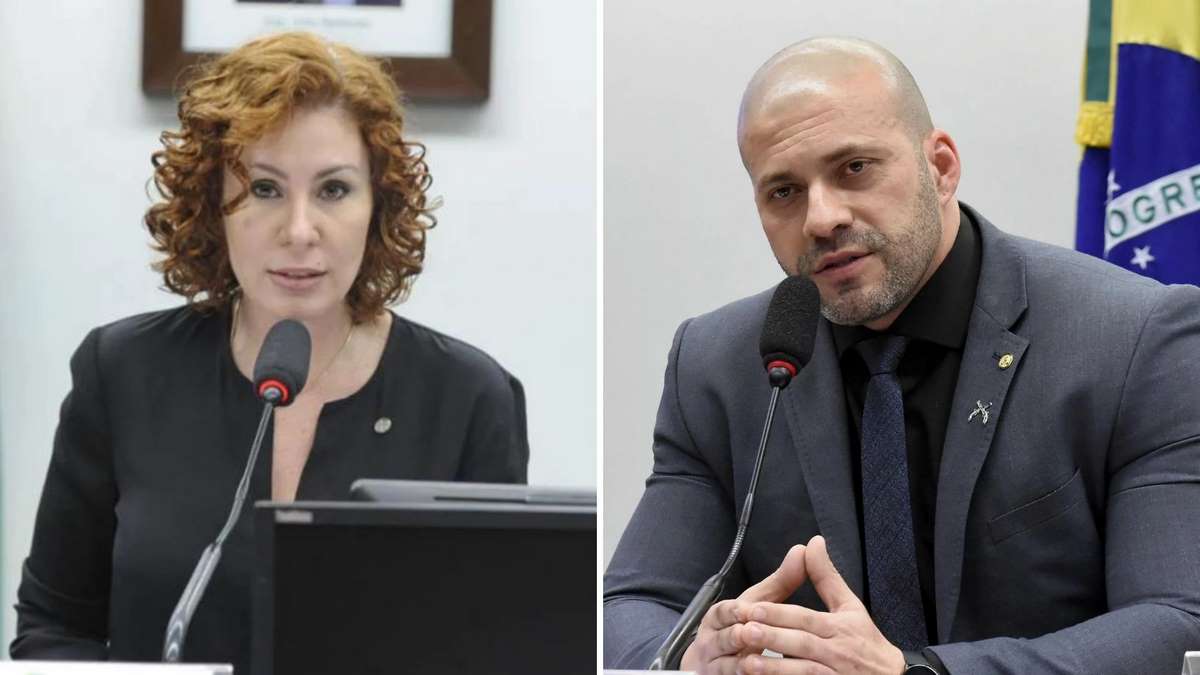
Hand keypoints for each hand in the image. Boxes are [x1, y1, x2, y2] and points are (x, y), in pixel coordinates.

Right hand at [680, 543, 807, 674]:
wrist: (710, 665)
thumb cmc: (739, 629)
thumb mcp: (757, 605)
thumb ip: (780, 582)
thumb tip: (803, 550)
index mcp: (719, 618)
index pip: (723, 611)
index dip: (734, 611)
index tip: (747, 611)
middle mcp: (712, 641)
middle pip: (723, 637)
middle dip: (735, 636)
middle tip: (750, 635)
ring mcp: (714, 665)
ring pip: (723, 663)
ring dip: (736, 662)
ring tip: (750, 662)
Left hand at [736, 535, 905, 674]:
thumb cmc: (866, 642)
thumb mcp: (849, 607)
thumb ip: (827, 577)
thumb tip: (813, 543)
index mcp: (838, 627)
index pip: (806, 618)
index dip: (779, 614)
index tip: (753, 609)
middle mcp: (836, 651)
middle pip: (802, 643)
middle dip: (773, 637)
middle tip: (744, 631)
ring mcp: (833, 674)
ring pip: (804, 670)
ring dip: (775, 668)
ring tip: (748, 662)